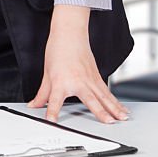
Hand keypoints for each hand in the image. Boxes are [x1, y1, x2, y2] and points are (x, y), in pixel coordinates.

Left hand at [28, 5, 129, 123]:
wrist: (69, 34)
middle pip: (91, 99)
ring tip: (122, 119)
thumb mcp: (47, 74)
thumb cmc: (57, 51)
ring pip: (104, 97)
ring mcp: (90, 80)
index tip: (52, 121)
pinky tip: (123, 110)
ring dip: (115, 109)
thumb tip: (34, 105)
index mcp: (61, 81)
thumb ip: (43, 94)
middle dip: (100, 112)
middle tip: (108, 122)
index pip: (54, 100)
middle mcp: (78, 82)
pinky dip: (116, 102)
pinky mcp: (97, 77)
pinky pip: (107, 92)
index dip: (52, 111)